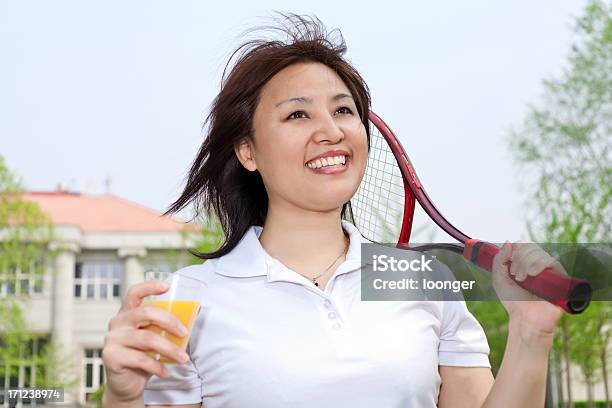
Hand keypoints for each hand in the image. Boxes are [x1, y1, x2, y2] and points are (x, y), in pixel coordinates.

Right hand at [102, 280, 189, 403]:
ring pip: (147, 339)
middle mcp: (118, 322)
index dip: (149, 287)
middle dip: (170, 322)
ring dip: (170, 349)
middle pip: (146, 313)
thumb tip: (195, 311)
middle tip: (185, 334)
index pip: (134, 293)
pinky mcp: (111, 356)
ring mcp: (112, 338)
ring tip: (183, 359)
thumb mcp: (156, 337)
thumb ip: (166, 325)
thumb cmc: (144, 355)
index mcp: (128, 312)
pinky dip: (157, 366)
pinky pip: (140, 359)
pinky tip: (166, 372)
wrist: (127, 384)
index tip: (167, 286)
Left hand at [492, 241, 564, 342]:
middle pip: (530, 246)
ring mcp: (550, 271)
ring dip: (525, 263)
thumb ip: (499, 259)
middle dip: (518, 259)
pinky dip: (538, 264)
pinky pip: (551, 261)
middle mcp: (539, 265)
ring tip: (522, 279)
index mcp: (526, 263)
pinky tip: (532, 275)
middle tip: (515, 275)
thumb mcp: (499, 278)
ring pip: (539, 253)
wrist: (525, 319)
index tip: (508, 265)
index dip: (514, 250)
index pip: (523, 244)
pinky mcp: (560, 277)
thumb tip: (509, 241)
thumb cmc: (513, 301)